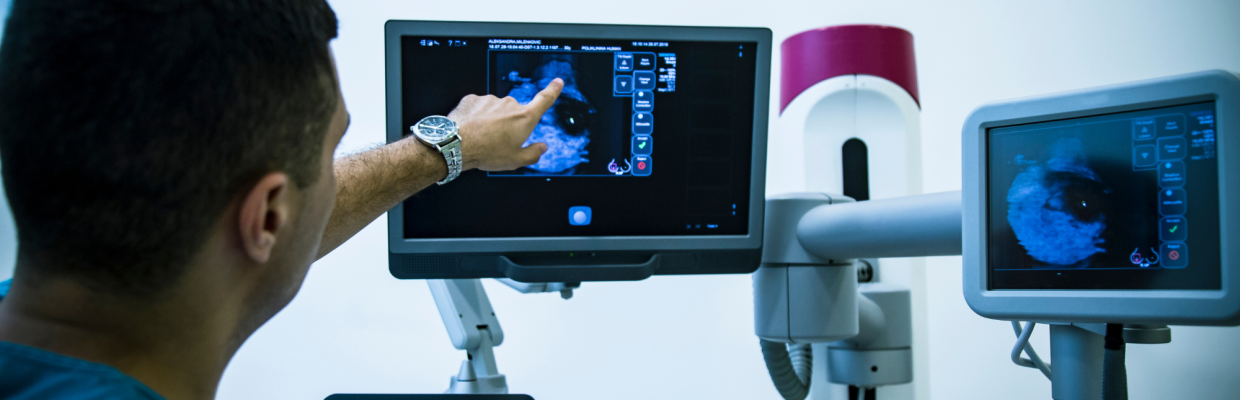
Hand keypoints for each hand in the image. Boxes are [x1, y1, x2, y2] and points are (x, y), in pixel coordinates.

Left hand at [448, 78, 563, 170]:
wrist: (457, 144)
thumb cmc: (487, 153)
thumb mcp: (515, 160)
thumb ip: (533, 153)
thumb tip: (542, 147)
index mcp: (524, 118)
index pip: (544, 100)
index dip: (553, 90)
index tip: (558, 82)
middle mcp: (510, 104)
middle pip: (514, 112)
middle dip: (508, 123)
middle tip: (497, 141)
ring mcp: (491, 99)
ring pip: (495, 110)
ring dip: (491, 120)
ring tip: (481, 137)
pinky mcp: (473, 99)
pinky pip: (479, 107)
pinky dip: (476, 116)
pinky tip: (471, 128)